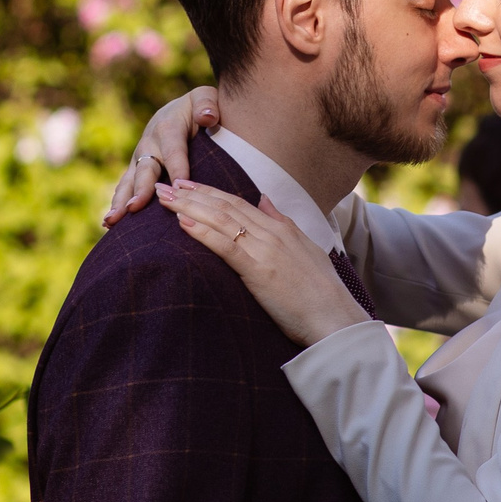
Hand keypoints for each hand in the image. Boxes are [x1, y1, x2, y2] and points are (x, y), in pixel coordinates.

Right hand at [102, 85, 219, 226]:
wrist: (177, 110)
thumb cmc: (198, 108)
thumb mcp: (205, 98)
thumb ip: (207, 105)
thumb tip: (208, 117)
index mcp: (168, 128)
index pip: (174, 152)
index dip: (177, 169)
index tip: (179, 188)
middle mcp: (149, 145)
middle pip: (145, 170)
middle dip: (140, 190)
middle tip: (134, 208)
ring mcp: (140, 159)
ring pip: (129, 182)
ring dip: (120, 201)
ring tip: (112, 221)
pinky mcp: (136, 171)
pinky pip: (125, 188)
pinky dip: (118, 205)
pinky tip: (110, 225)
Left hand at [156, 181, 369, 346]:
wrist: (335, 317)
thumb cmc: (321, 292)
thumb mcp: (305, 249)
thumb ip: (283, 223)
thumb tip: (265, 200)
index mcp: (281, 228)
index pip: (238, 203)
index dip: (210, 192)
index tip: (186, 184)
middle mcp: (272, 232)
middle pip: (224, 205)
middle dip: (192, 193)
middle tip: (165, 183)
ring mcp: (265, 249)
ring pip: (221, 220)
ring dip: (189, 207)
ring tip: (165, 198)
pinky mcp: (259, 270)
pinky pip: (226, 246)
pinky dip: (202, 232)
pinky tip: (182, 223)